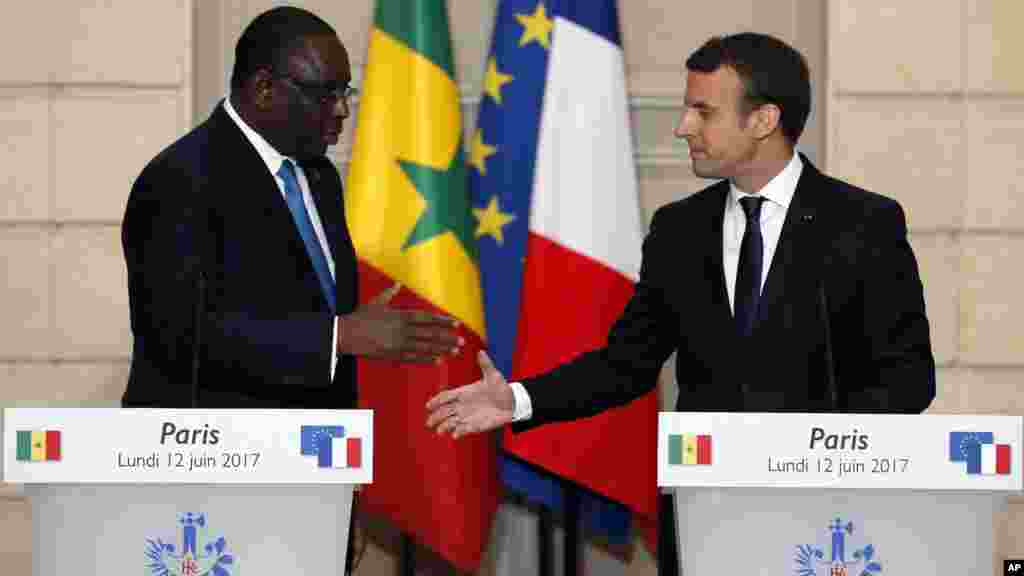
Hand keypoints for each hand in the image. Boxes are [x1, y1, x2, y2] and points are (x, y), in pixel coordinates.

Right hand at [338, 283, 462, 362]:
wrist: (345, 334)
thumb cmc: (360, 317)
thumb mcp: (376, 302)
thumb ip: (390, 294)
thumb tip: (398, 284)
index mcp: (400, 315)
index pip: (427, 318)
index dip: (443, 321)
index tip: (457, 323)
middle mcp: (402, 329)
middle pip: (430, 334)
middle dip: (447, 337)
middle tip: (462, 341)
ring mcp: (398, 343)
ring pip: (424, 347)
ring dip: (441, 349)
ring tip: (455, 352)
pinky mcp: (392, 355)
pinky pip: (413, 358)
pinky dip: (426, 360)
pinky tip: (438, 361)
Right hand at [425, 351, 514, 438]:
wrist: (512, 402)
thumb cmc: (501, 387)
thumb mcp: (493, 375)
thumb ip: (486, 365)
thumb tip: (481, 352)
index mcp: (464, 392)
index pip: (446, 396)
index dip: (437, 401)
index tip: (428, 406)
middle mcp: (463, 405)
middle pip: (445, 411)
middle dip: (436, 417)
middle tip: (429, 423)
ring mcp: (468, 416)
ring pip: (451, 422)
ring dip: (445, 426)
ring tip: (440, 431)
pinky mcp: (476, 425)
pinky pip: (464, 429)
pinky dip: (459, 432)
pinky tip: (455, 435)